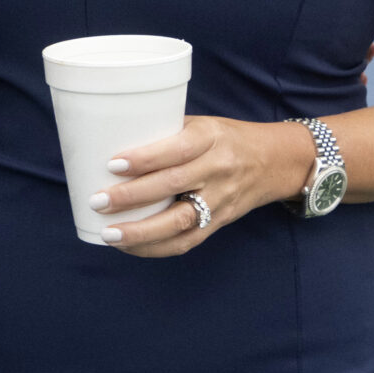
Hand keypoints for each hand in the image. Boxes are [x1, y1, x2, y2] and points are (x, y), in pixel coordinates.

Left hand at [84, 116, 314, 257]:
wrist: (275, 161)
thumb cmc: (226, 137)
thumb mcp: (202, 124)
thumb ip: (166, 134)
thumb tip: (112, 140)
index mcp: (211, 137)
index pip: (177, 149)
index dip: (145, 158)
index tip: (112, 164)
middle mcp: (218, 169)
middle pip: (173, 186)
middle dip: (131, 197)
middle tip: (98, 201)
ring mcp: (220, 200)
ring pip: (179, 222)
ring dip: (140, 232)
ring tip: (108, 233)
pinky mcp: (219, 222)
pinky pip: (186, 241)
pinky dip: (155, 248)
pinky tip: (128, 247)